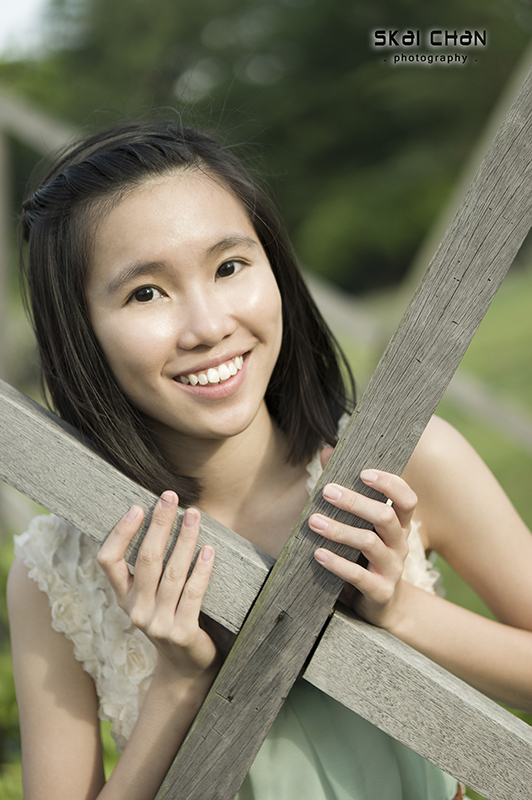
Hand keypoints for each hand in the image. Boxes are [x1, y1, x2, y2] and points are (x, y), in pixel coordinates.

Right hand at [97, 491, 218, 677]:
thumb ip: (149, 568)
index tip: (137, 507)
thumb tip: (160, 516)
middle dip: (159, 524)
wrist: (187, 666)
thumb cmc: (170, 617)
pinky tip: (209, 550)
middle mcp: (135, 610)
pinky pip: (194, 593)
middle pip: (146, 559)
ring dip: (184, 540)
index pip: (108, 561)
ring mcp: (157, 623)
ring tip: (193, 515)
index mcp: (123, 597)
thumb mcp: (150, 596)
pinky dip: (202, 569)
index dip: (120, 533)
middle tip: (170, 497)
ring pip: (173, 573)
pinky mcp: (182, 633)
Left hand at [308, 457, 416, 629]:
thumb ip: (344, 488)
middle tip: (327, 490)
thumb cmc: (364, 557)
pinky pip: (358, 576)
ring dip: (340, 530)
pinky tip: (318, 553)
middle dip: (355, 502)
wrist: (382, 607)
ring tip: (313, 521)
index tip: (364, 472)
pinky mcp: (379, 591)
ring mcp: (392, 569)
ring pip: (370, 543)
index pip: (407, 499)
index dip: (390, 484)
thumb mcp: (359, 525)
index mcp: (399, 525)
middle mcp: (400, 544)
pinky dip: (337, 563)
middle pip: (385, 517)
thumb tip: (327, 450)